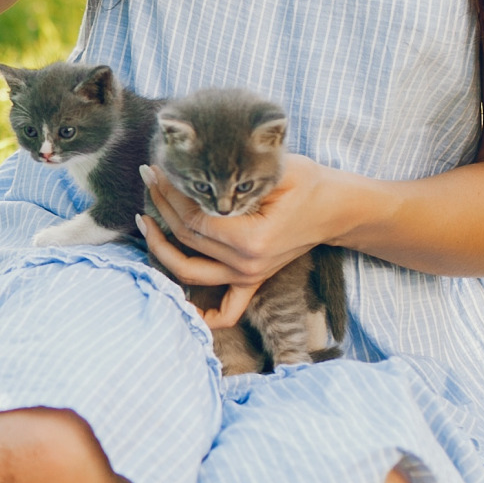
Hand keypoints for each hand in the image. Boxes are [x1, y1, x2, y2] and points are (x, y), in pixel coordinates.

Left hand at [135, 159, 347, 327]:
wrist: (336, 208)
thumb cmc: (308, 183)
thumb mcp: (274, 170)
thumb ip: (235, 175)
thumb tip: (192, 166)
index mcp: (251, 239)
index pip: (195, 218)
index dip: (171, 192)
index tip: (157, 169)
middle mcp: (246, 265)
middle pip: (187, 239)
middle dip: (162, 206)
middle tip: (149, 179)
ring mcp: (249, 277)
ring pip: (190, 272)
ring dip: (161, 248)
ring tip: (146, 220)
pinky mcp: (252, 280)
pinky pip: (227, 311)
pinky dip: (205, 316)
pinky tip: (181, 304)